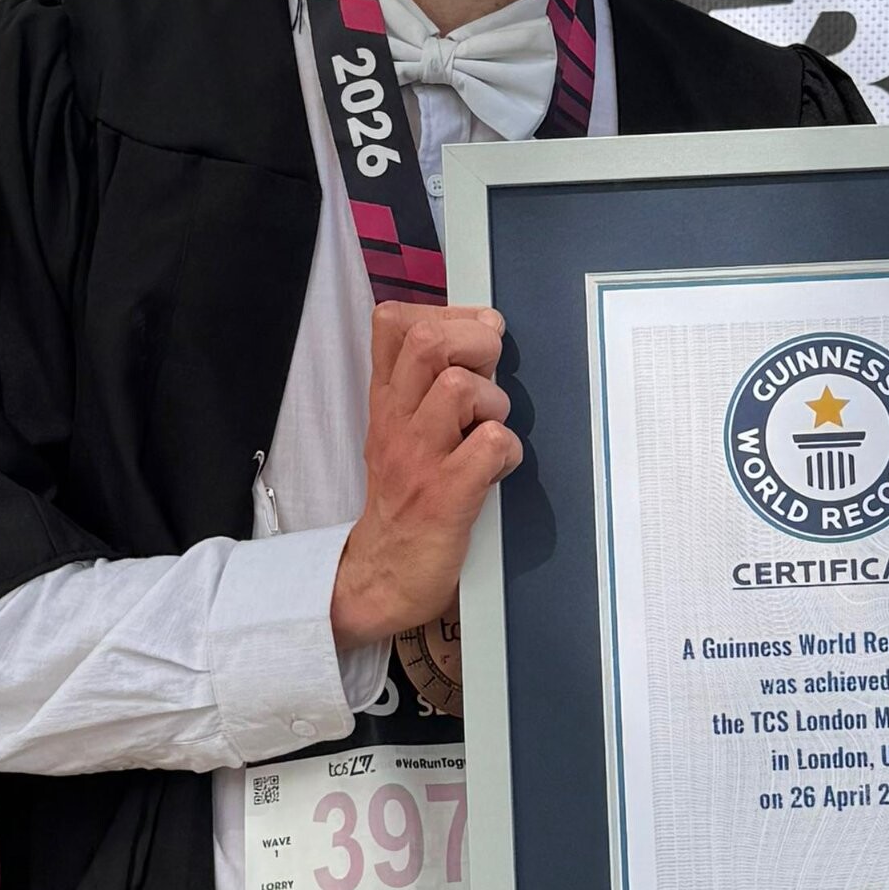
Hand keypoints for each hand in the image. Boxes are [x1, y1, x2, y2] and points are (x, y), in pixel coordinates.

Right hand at [332, 304, 521, 649]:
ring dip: (493, 403)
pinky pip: (490, 446)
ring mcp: (419, 458)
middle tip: (490, 376)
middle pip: (429, 341)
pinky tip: (496, 469)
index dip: (445, 312)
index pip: (392, 321)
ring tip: (488, 430)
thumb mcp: (399, 432)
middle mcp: (397, 421)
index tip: (470, 339)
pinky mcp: (445, 496)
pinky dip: (507, 452)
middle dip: (476, 343)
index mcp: (386, 401)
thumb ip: (426, 386)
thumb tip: (480, 337)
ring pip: (461, 388)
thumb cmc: (404, 499)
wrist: (381, 577)